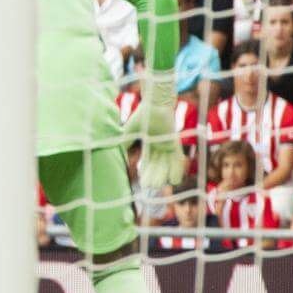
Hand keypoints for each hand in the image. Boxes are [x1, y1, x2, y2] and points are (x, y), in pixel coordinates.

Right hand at [135, 74, 184, 189]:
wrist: (155, 105)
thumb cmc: (142, 116)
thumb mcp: (129, 132)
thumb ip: (124, 144)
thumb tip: (114, 155)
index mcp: (150, 145)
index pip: (148, 162)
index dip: (146, 173)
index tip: (143, 183)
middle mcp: (160, 147)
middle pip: (157, 166)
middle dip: (153, 177)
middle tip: (149, 187)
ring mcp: (168, 146)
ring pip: (166, 165)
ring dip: (163, 176)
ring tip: (159, 186)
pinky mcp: (175, 144)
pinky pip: (178, 160)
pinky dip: (177, 170)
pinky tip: (174, 180)